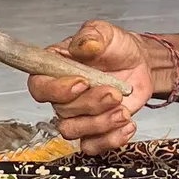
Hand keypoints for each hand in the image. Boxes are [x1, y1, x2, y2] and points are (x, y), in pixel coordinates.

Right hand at [27, 19, 153, 153]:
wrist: (139, 64)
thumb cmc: (116, 48)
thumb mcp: (105, 32)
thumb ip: (92, 35)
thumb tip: (83, 45)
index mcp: (56, 69)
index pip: (39, 86)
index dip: (56, 90)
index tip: (81, 83)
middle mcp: (62, 96)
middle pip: (61, 111)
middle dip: (91, 104)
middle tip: (114, 92)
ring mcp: (77, 115)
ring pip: (73, 131)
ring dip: (101, 123)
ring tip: (123, 109)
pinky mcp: (94, 131)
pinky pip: (91, 146)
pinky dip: (111, 139)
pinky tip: (127, 123)